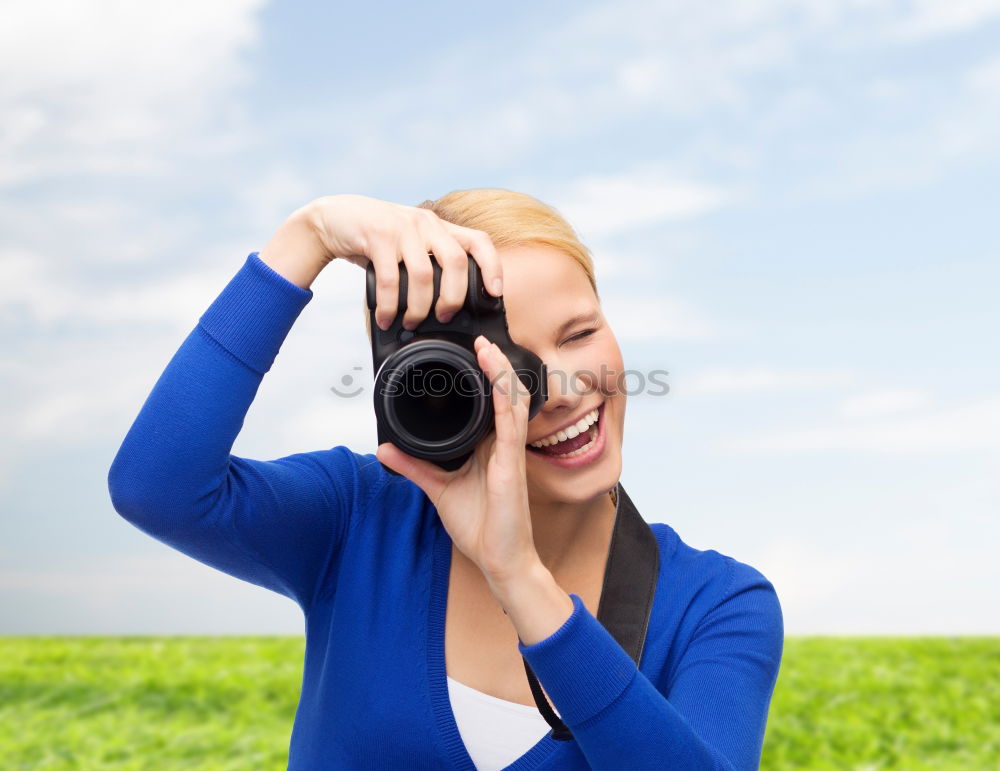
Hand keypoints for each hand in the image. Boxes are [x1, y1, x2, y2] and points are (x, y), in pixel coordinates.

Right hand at [308, 194, 502, 329]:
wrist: (334, 218)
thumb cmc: (376, 239)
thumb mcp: (410, 243)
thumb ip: (430, 262)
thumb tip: (450, 304)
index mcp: (439, 227)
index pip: (479, 241)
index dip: (493, 267)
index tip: (496, 293)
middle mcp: (426, 223)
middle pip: (457, 263)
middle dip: (454, 298)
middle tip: (444, 317)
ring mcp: (403, 227)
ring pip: (424, 275)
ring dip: (419, 307)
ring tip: (410, 323)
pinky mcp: (377, 235)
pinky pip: (390, 279)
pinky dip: (389, 305)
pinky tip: (385, 317)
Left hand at [375, 334, 539, 583]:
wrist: (500, 560)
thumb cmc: (481, 527)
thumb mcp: (438, 490)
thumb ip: (414, 466)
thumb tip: (384, 450)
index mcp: (489, 447)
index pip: (491, 402)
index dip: (486, 376)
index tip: (472, 353)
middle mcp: (502, 444)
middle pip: (504, 394)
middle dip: (495, 364)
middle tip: (480, 340)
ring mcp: (509, 452)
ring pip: (511, 401)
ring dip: (500, 372)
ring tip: (488, 348)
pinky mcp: (512, 464)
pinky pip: (510, 425)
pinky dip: (505, 399)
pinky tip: (499, 381)